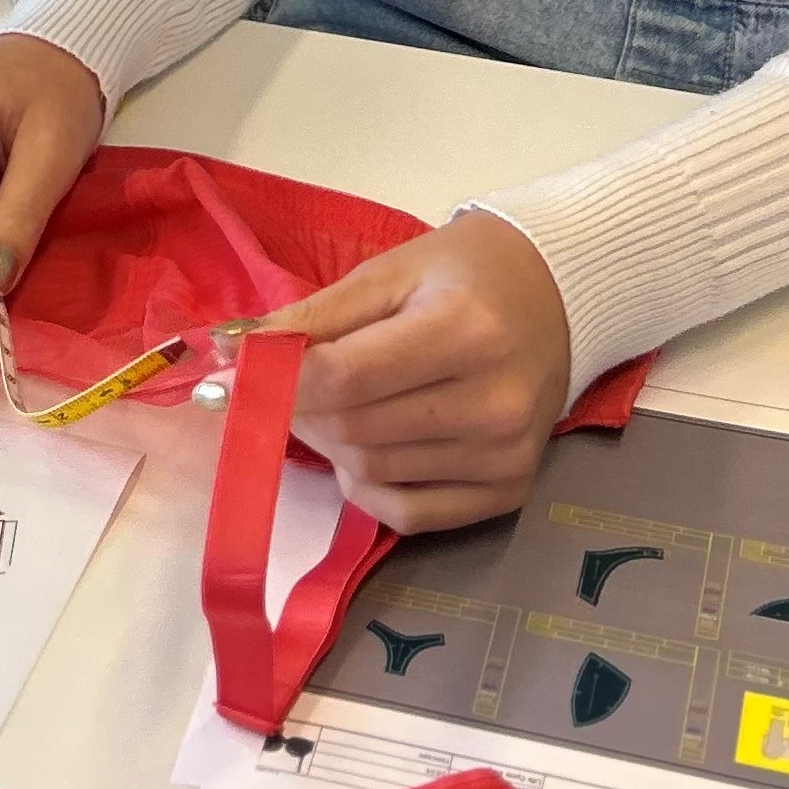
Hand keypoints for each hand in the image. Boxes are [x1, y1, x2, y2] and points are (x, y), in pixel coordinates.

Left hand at [262, 212, 572, 530]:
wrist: (555, 297)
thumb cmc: (462, 275)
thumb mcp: (388, 273)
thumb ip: (314, 315)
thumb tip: (234, 351)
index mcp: (465, 330)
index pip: (346, 376)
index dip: (283, 379)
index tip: (251, 368)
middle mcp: (492, 402)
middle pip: (355, 429)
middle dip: (302, 411)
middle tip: (292, 385)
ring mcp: (504, 455)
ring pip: (374, 473)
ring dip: (331, 447)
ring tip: (335, 407)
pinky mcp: (508, 492)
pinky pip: (410, 515)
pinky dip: (367, 490)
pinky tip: (365, 451)